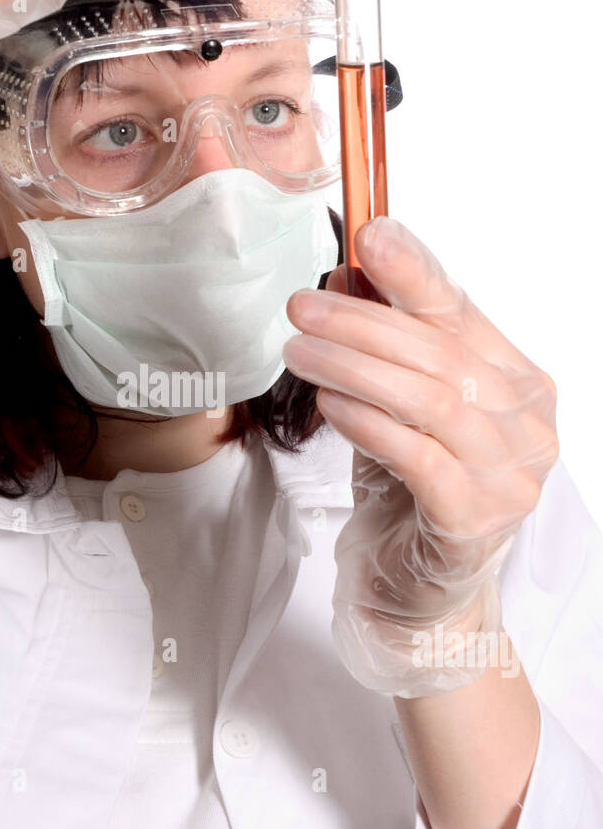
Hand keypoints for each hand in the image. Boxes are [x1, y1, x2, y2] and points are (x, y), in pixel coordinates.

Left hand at [282, 215, 558, 696]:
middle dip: (364, 322)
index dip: (416, 273)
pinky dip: (370, 423)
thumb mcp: (396, 407)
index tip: (370, 235)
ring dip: (357, 367)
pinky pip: (420, 457)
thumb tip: (349, 276)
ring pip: (433, 399)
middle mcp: (528, 425)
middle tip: (302, 307)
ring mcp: (510, 475)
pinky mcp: (475, 520)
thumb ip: (386, 348)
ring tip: (300, 351)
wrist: (418, 594)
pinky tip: (330, 403)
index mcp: (519, 383)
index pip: (463, 315)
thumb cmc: (411, 493)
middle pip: (442, 354)